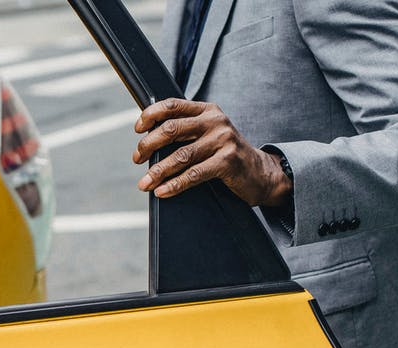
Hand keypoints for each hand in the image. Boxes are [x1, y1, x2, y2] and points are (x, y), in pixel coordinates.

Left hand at [133, 98, 290, 206]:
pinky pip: (194, 174)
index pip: (172, 105)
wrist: (260, 172)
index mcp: (207, 110)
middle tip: (137, 158)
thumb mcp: (207, 135)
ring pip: (180, 155)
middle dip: (149, 145)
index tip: (137, 129)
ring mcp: (223, 140)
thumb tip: (147, 141)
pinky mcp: (227, 161)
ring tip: (144, 183)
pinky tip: (162, 191)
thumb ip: (185, 132)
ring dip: (157, 171)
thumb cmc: (225, 154)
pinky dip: (174, 185)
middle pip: (172, 129)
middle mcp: (215, 121)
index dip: (150, 115)